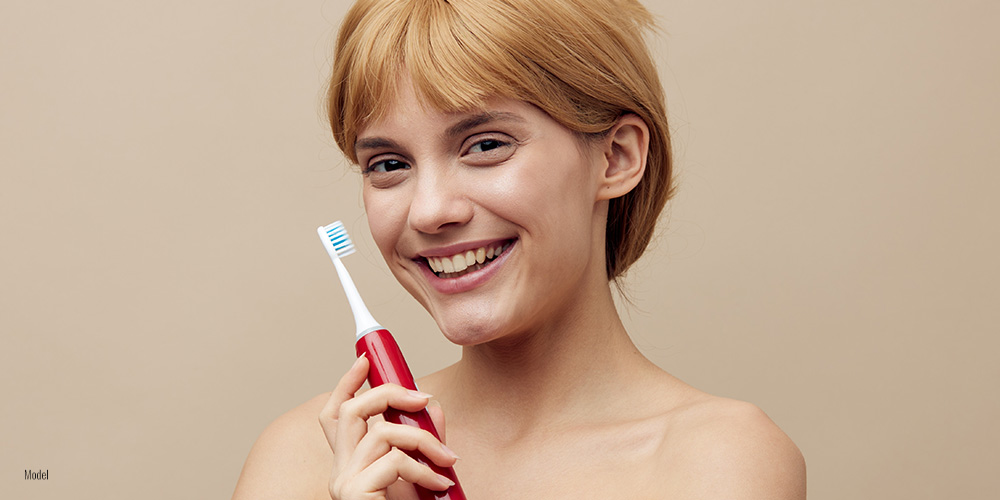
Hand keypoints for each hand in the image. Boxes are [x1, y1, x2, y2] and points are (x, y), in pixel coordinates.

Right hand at [319, 355, 458, 499]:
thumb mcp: (420, 474)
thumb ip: (424, 444)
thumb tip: (433, 409)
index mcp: (350, 465)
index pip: (336, 417)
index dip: (347, 384)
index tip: (365, 360)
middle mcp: (340, 472)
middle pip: (350, 411)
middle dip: (388, 393)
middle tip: (424, 399)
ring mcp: (344, 482)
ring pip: (381, 433)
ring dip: (422, 439)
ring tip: (447, 461)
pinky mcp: (355, 493)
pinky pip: (395, 460)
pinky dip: (424, 468)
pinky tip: (439, 484)